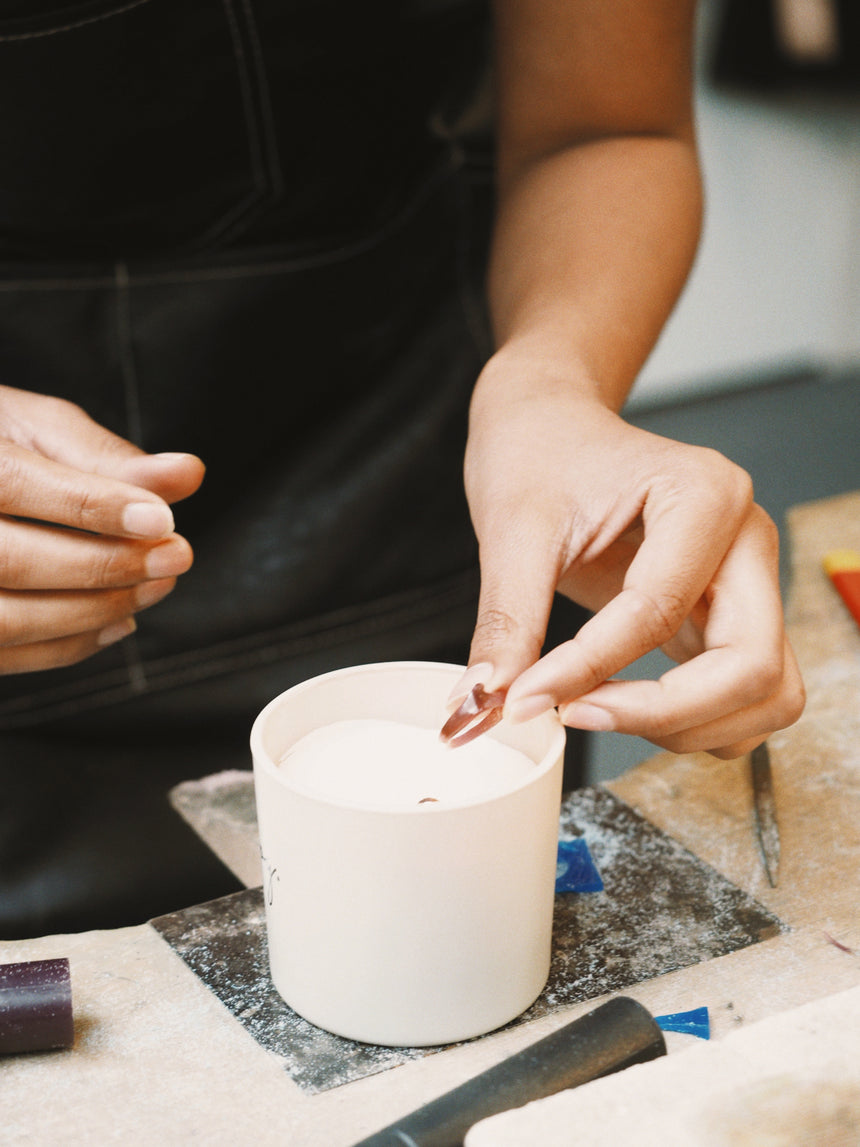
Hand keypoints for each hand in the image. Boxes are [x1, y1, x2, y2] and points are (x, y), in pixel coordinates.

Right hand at [0, 385, 204, 672]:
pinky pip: (8, 652)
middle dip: (104, 565)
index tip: (161, 519)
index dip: (90, 505)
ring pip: (8, 620)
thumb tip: (187, 473)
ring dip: (95, 610)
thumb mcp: (38, 431)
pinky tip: (119, 620)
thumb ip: (106, 456)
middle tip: (175, 556)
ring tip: (156, 585)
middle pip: (10, 561)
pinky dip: (71, 645)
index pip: (12, 482)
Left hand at [458, 368, 804, 758]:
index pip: (659, 610)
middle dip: (665, 714)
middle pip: (750, 668)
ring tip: (599, 710)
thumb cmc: (539, 453)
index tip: (523, 700)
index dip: (589, 669)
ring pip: (765, 695)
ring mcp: (746, 582)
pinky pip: (741, 696)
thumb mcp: (513, 529)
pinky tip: (623, 704)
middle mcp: (745, 542)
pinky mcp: (727, 615)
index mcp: (705, 496)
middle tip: (575, 715)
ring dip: (690, 728)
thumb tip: (488, 703)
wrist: (547, 428)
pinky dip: (695, 723)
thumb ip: (507, 621)